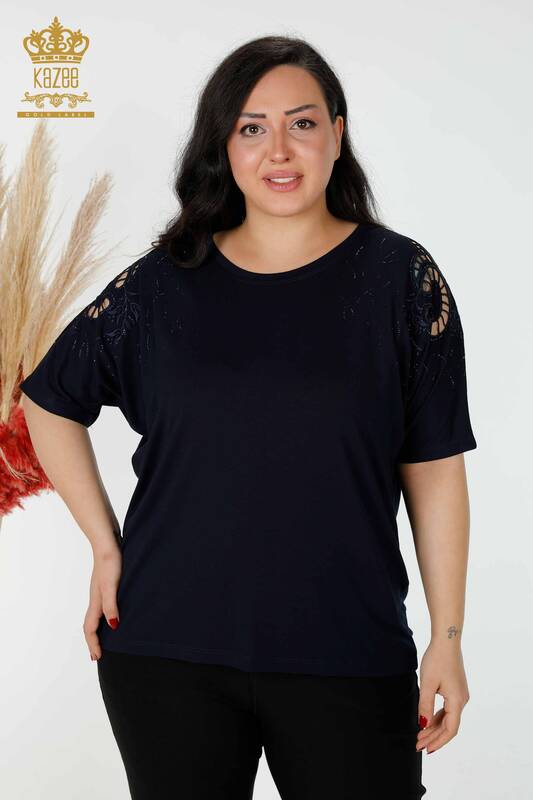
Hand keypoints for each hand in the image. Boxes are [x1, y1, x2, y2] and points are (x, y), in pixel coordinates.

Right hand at [83, 544, 121, 661]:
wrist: (107, 541)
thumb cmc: (110, 561)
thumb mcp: (112, 585)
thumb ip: (111, 605)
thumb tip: (113, 627)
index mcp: (96, 601)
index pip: (90, 628)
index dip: (93, 644)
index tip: (97, 658)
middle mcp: (96, 598)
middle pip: (90, 624)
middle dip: (93, 641)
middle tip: (98, 654)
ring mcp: (100, 590)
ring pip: (95, 615)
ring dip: (98, 630)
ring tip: (104, 638)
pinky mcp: (107, 583)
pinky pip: (102, 606)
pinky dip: (105, 616)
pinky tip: (113, 613)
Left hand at [416, 639, 469, 753]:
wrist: (447, 640)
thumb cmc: (437, 659)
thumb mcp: (427, 683)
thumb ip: (425, 705)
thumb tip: (423, 725)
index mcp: (457, 701)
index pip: (450, 730)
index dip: (437, 741)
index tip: (425, 749)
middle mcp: (462, 700)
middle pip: (448, 726)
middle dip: (433, 736)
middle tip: (417, 744)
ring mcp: (460, 695)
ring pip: (447, 718)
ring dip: (434, 727)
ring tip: (420, 736)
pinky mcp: (456, 689)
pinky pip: (447, 709)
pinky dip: (437, 717)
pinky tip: (427, 721)